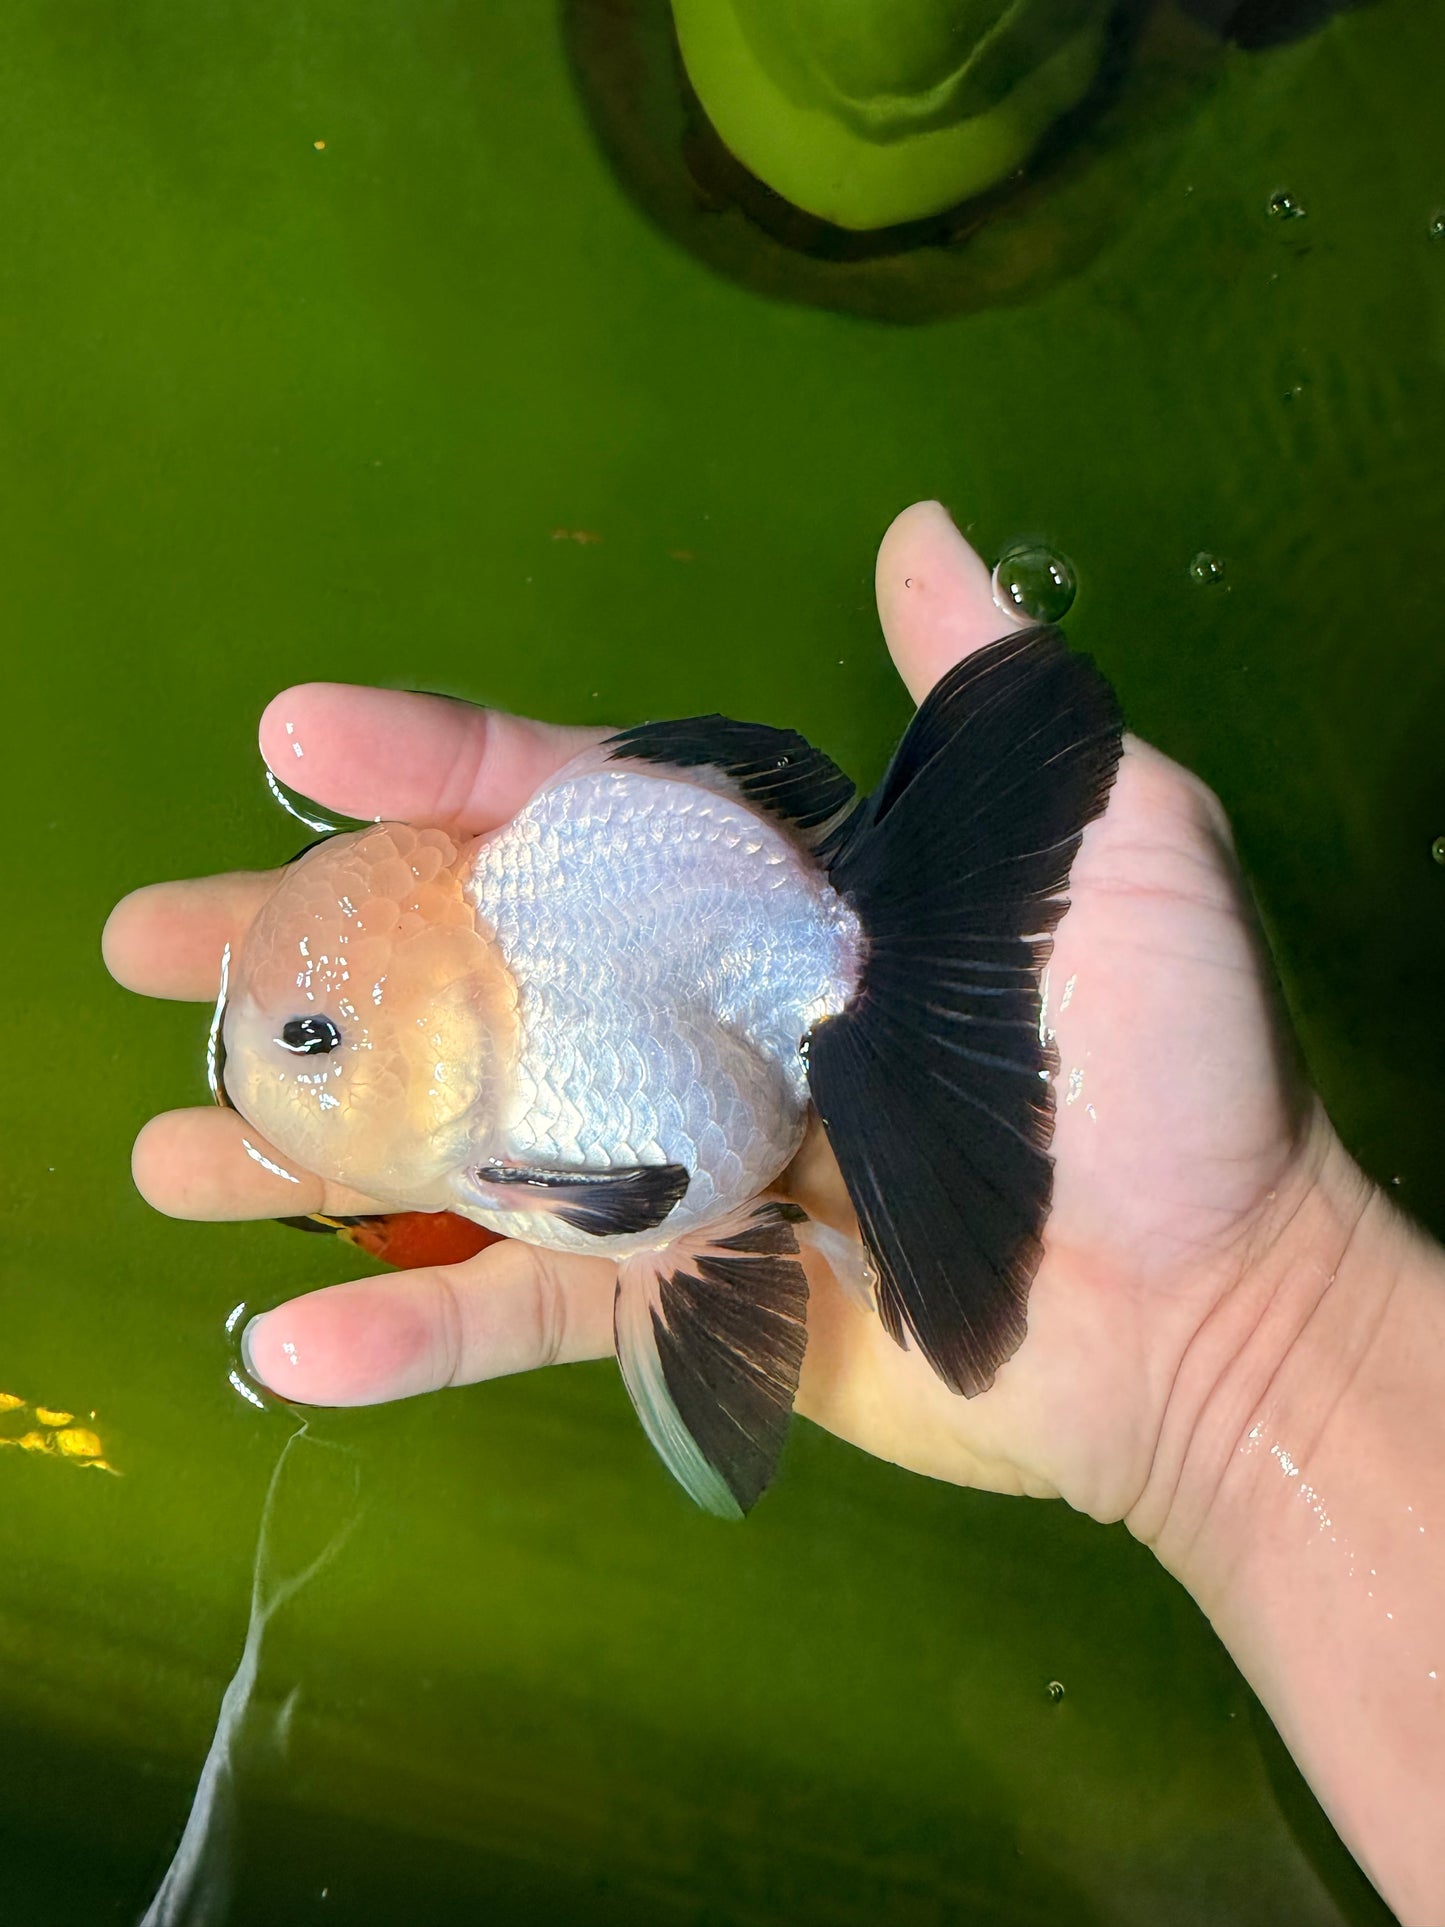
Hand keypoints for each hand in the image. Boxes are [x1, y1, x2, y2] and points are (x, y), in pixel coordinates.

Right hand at [101, 501, 1336, 1526]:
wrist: (1222, 1305)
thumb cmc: (1163, 1069)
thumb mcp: (1105, 839)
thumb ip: (990, 702)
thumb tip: (914, 534)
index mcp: (771, 903)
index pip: (574, 810)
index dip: (438, 765)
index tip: (297, 732)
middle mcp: (699, 1022)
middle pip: (465, 971)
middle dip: (305, 953)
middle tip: (144, 943)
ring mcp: (682, 1172)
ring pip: (460, 1148)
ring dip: (305, 1154)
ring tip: (162, 1158)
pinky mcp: (695, 1310)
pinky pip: (536, 1316)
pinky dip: (414, 1333)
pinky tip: (285, 1344)